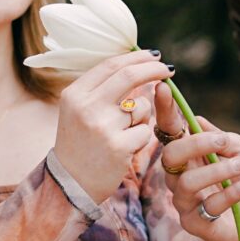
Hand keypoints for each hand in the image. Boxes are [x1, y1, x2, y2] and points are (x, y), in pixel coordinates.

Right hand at [53, 50, 172, 203]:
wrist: (69, 185)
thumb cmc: (80, 144)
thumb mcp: (78, 110)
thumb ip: (101, 88)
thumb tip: (135, 63)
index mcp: (74, 94)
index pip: (111, 65)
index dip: (137, 57)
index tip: (154, 55)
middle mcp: (86, 106)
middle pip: (130, 76)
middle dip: (155, 69)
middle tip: (169, 70)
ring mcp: (102, 126)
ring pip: (141, 107)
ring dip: (142, 118)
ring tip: (123, 134)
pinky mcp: (118, 146)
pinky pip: (145, 132)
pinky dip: (141, 139)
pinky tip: (124, 150)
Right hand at [154, 82, 239, 240]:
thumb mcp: (237, 148)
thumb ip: (218, 135)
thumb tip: (194, 119)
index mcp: (185, 154)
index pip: (168, 130)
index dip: (164, 110)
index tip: (163, 87)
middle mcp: (177, 176)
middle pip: (170, 156)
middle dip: (197, 144)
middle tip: (223, 142)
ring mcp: (183, 201)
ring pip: (187, 182)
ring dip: (218, 170)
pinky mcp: (193, 224)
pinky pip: (208, 206)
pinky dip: (233, 191)